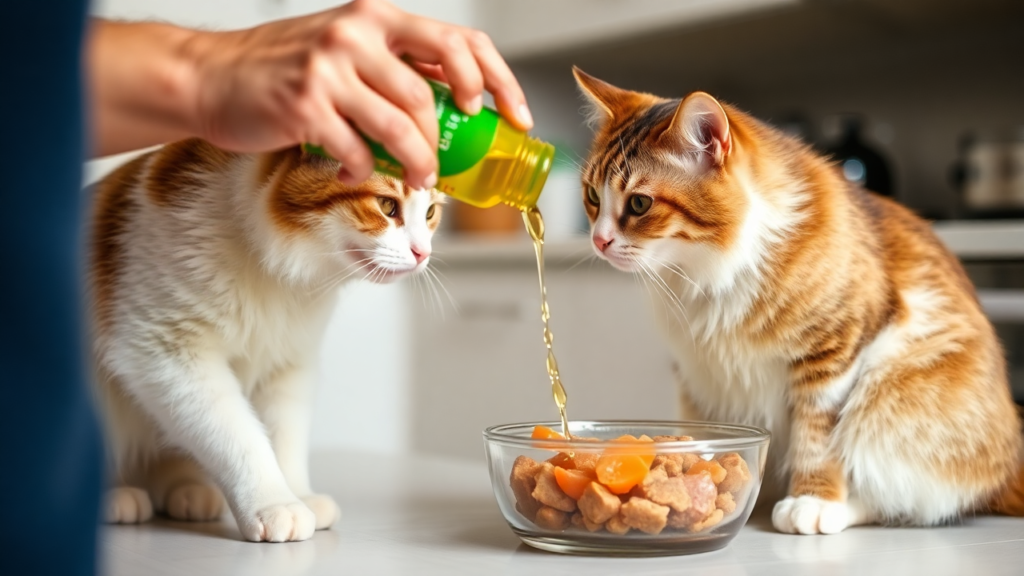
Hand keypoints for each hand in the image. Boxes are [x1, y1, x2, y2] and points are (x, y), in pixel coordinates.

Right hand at [186, 0, 531, 187]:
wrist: (212, 77)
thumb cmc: (285, 70)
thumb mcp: (346, 50)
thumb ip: (395, 67)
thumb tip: (453, 107)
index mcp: (377, 18)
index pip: (460, 41)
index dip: (497, 80)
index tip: (514, 116)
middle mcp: (356, 34)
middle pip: (430, 92)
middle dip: (445, 138)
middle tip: (442, 165)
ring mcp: (329, 68)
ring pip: (401, 123)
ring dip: (415, 162)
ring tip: (415, 179)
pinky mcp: (304, 105)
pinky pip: (356, 149)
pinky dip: (363, 168)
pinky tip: (354, 170)